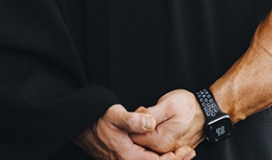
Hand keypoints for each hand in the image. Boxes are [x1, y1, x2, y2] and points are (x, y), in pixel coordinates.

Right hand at [75, 104, 195, 159]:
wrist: (82, 125)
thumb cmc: (98, 118)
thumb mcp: (116, 115)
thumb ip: (133, 120)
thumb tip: (151, 123)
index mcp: (128, 156)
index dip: (174, 159)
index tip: (187, 151)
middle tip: (190, 152)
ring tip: (182, 153)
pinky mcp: (123, 159)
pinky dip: (156, 159)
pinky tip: (165, 152)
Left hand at [129, 90, 205, 153]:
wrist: (208, 112)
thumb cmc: (190, 107)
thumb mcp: (168, 104)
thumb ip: (149, 115)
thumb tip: (135, 121)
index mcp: (160, 140)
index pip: (133, 138)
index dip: (132, 124)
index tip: (139, 113)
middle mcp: (164, 149)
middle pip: (139, 142)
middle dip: (138, 128)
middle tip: (146, 113)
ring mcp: (169, 150)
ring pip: (147, 143)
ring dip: (147, 131)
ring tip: (155, 118)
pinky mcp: (173, 148)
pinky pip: (157, 144)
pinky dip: (154, 134)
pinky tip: (159, 125)